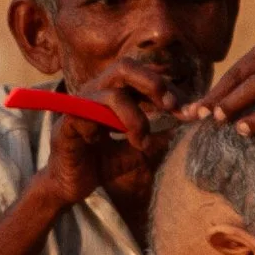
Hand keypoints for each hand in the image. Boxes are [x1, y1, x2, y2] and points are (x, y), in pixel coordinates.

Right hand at [37, 55, 184, 203]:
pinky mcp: (67, 124)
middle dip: (153, 83)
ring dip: (136, 118)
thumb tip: (183, 124)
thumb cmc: (101, 163)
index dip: (168, 88)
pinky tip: (115, 143)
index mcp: (113, 93)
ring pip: (112, 95)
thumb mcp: (137, 150)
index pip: (142, 76)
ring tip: (143, 142)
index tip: (187, 110)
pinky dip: (108, 128)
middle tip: (171, 106)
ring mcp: (80, 105)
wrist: (69, 187)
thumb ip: (157, 135)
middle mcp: (96, 92)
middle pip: (124, 67)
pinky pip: (87, 115)